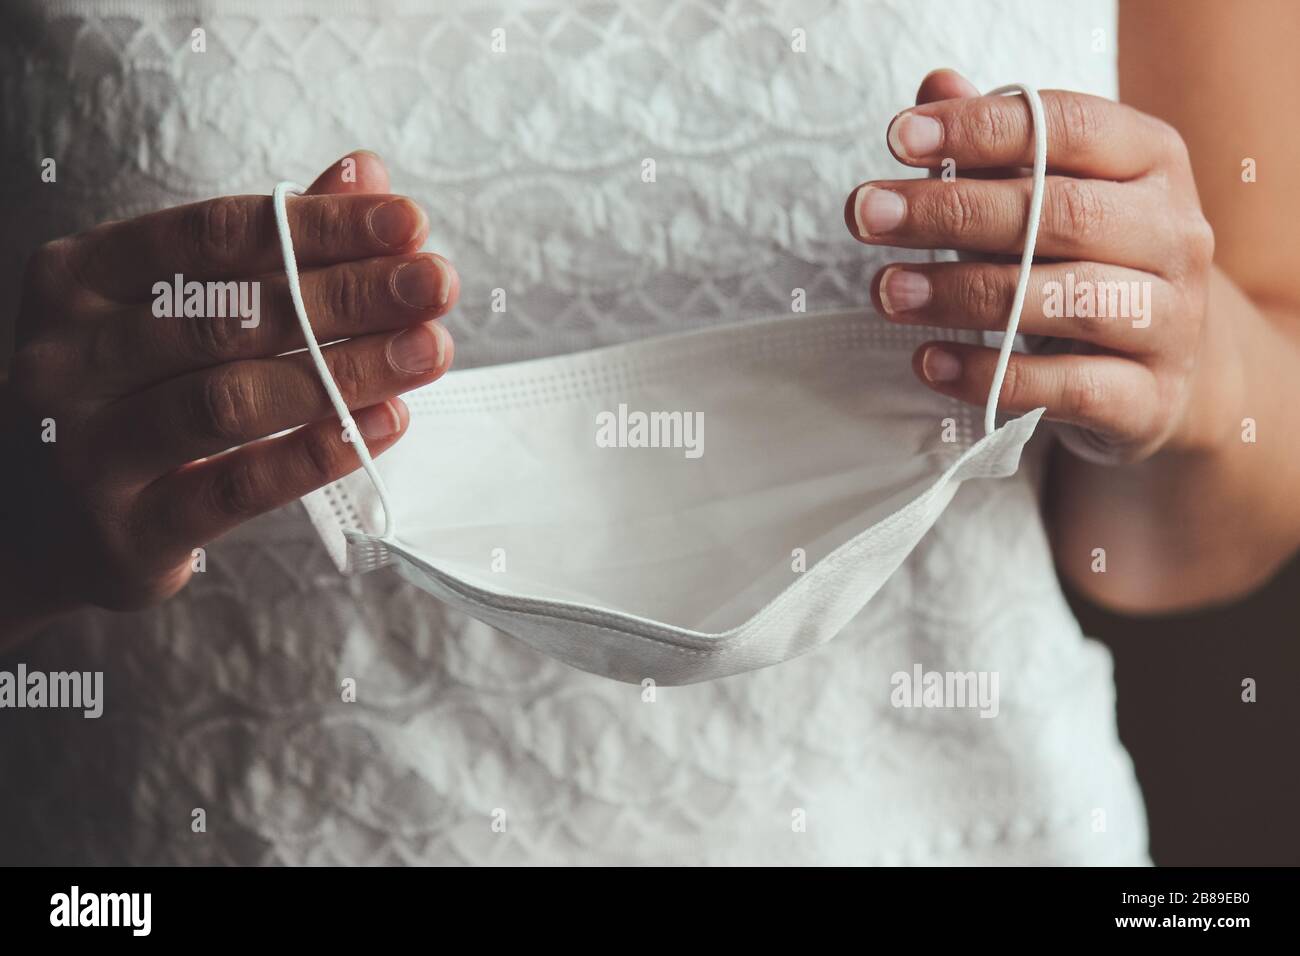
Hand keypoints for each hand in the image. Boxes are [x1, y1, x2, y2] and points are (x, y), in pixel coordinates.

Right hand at [0, 151, 457, 628]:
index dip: (319, 227)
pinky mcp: (124, 532)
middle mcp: (68, 357)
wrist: (28, 523)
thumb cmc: (124, 395)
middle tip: (436, 286)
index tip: (409, 223)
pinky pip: (235, 488)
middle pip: (229, 315)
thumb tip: (363, 172)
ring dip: (344, 372)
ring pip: (230, 401)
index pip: (213, 234)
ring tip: (428, 351)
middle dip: (348, 296)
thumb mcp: (172, 305)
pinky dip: (317, 455)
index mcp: (80, 279)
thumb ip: (267, 243)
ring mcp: (87, 449)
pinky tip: (387, 423)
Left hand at [845, 69, 1222, 463]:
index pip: (1067, 128)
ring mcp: (1171, 320)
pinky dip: (990, 377)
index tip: (898, 138)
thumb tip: (935, 87)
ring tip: (888, 290)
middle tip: (867, 216)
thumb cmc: (1088, 262)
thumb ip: (995, 147)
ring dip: (962, 294)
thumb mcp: (1050, 195)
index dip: (980, 128)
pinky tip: (931, 361)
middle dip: (951, 212)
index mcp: (1152, 161)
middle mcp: (1175, 234)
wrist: (1167, 368)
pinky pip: (1066, 388)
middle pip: (1058, 215)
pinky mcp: (1150, 399)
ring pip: (1066, 301)